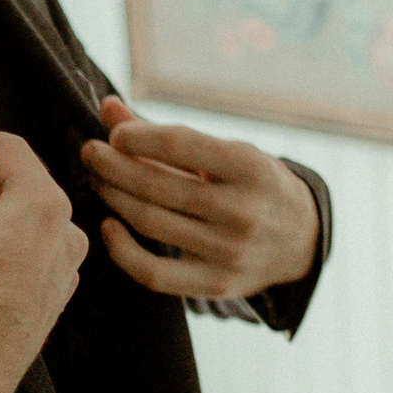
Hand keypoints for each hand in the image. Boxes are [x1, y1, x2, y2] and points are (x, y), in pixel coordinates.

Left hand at [80, 96, 319, 299]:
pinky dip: (121, 250)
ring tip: (98, 180)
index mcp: (250, 167)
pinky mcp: (216, 285)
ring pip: (150, 223)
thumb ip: (166, 135)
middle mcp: (242, 211)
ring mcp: (229, 252)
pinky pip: (153, 274)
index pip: (179, 145)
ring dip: (113, 197)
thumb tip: (107, 107)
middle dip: (113, 166)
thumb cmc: (253, 184)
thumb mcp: (226, 152)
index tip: (114, 134)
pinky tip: (108, 225)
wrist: (301, 240)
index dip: (136, 137)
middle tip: (90, 153)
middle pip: (157, 186)